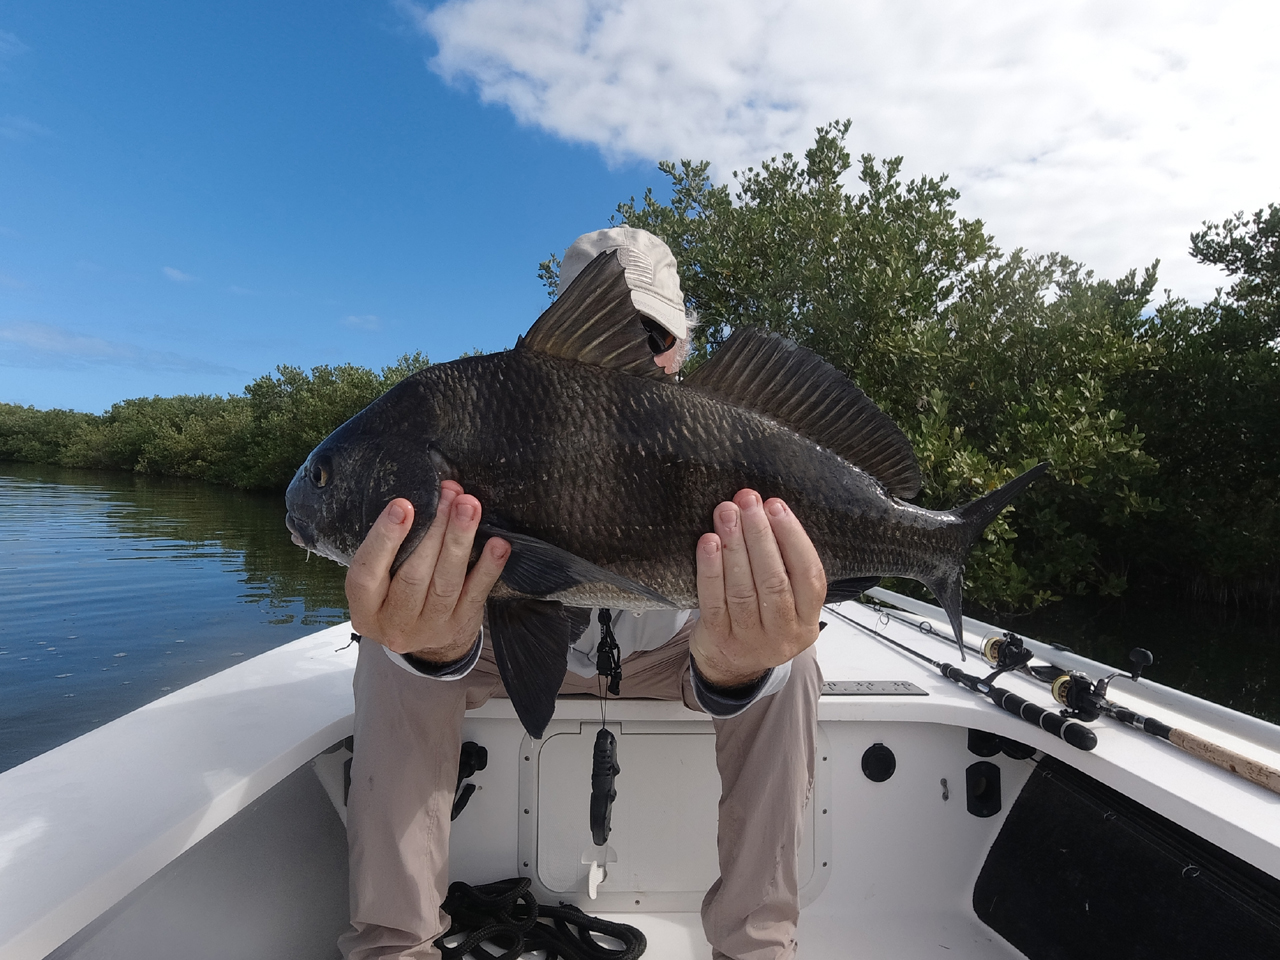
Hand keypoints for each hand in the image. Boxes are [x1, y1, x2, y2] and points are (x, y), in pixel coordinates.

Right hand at [345, 480, 508, 662]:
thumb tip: (426, 498)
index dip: (386, 537)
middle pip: (412, 575)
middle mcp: (393, 622)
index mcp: (363, 607)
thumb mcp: (380, 574)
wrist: (422, 634)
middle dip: (434, 530)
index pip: (368, 570)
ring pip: (445, 583)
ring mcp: (428, 628)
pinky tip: (497, 544)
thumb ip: (394, 544)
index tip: (404, 505)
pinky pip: (475, 595)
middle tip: (449, 496)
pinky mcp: (458, 626)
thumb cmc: (395, 590)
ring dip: (459, 540)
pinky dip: (488, 568)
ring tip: (469, 508)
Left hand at [689, 490, 825, 688]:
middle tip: (747, 502)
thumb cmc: (761, 621)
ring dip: (734, 546)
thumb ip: (785, 567)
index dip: (792, 538)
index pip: (808, 575)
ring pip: (743, 589)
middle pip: (774, 580)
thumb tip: (767, 512)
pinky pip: (714, 600)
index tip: (775, 506)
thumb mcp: (787, 604)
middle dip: (759, 535)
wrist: (730, 666)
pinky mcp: (720, 639)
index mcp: (808, 620)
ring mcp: (751, 639)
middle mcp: (784, 633)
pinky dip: (710, 569)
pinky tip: (708, 543)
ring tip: (726, 514)